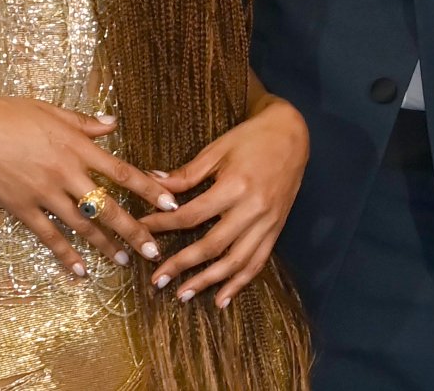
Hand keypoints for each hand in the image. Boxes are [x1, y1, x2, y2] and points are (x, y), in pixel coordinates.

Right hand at [0, 96, 178, 277]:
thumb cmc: (6, 114)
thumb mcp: (50, 110)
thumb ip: (84, 122)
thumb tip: (113, 123)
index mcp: (77, 146)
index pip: (121, 172)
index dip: (148, 190)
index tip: (170, 204)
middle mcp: (66, 172)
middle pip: (108, 206)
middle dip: (134, 230)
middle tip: (154, 250)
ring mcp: (44, 193)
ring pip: (83, 225)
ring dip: (105, 245)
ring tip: (124, 262)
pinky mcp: (22, 208)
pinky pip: (49, 236)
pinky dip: (66, 254)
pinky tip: (80, 269)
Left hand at [138, 96, 308, 306]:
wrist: (292, 134)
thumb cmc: (251, 138)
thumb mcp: (217, 150)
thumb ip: (187, 174)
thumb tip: (152, 183)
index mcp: (235, 186)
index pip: (192, 215)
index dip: (164, 226)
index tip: (142, 232)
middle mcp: (253, 209)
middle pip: (212, 245)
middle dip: (182, 265)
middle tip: (157, 279)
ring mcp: (267, 223)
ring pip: (236, 261)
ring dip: (208, 282)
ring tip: (183, 295)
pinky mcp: (276, 230)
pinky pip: (258, 262)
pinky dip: (240, 283)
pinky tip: (222, 299)